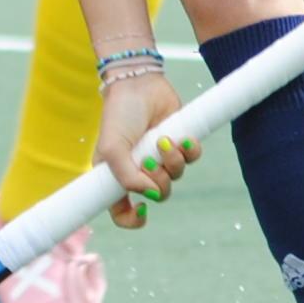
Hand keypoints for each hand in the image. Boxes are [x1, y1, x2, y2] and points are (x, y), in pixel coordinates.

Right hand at [96, 73, 191, 229]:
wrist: (138, 83)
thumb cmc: (119, 115)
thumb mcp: (111, 148)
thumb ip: (127, 177)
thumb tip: (151, 195)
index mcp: (117, 176)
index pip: (122, 212)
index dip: (132, 219)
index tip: (142, 209)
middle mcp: (139, 170)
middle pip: (158, 195)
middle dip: (159, 180)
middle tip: (149, 159)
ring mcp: (160, 158)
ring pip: (177, 177)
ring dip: (173, 161)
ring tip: (164, 140)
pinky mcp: (179, 143)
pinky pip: (193, 159)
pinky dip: (190, 151)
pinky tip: (182, 138)